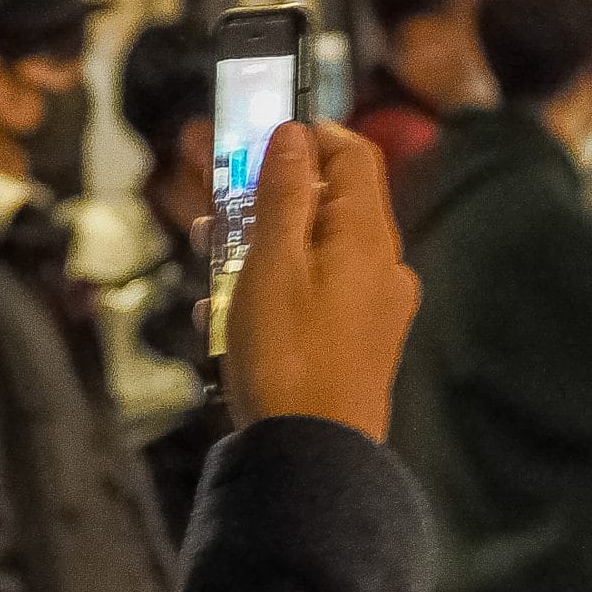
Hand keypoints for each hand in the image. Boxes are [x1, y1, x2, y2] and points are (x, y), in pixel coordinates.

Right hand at [223, 122, 419, 441]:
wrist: (314, 457)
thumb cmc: (287, 355)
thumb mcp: (272, 264)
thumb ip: (284, 194)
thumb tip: (293, 133)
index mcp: (369, 237)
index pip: (353, 155)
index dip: (307, 137)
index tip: (257, 139)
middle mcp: (383, 267)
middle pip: (329, 206)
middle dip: (266, 201)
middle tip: (215, 210)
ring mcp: (374, 309)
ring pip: (315, 254)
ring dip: (260, 249)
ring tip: (208, 265)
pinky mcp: (358, 345)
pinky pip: (316, 298)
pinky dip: (274, 293)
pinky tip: (225, 319)